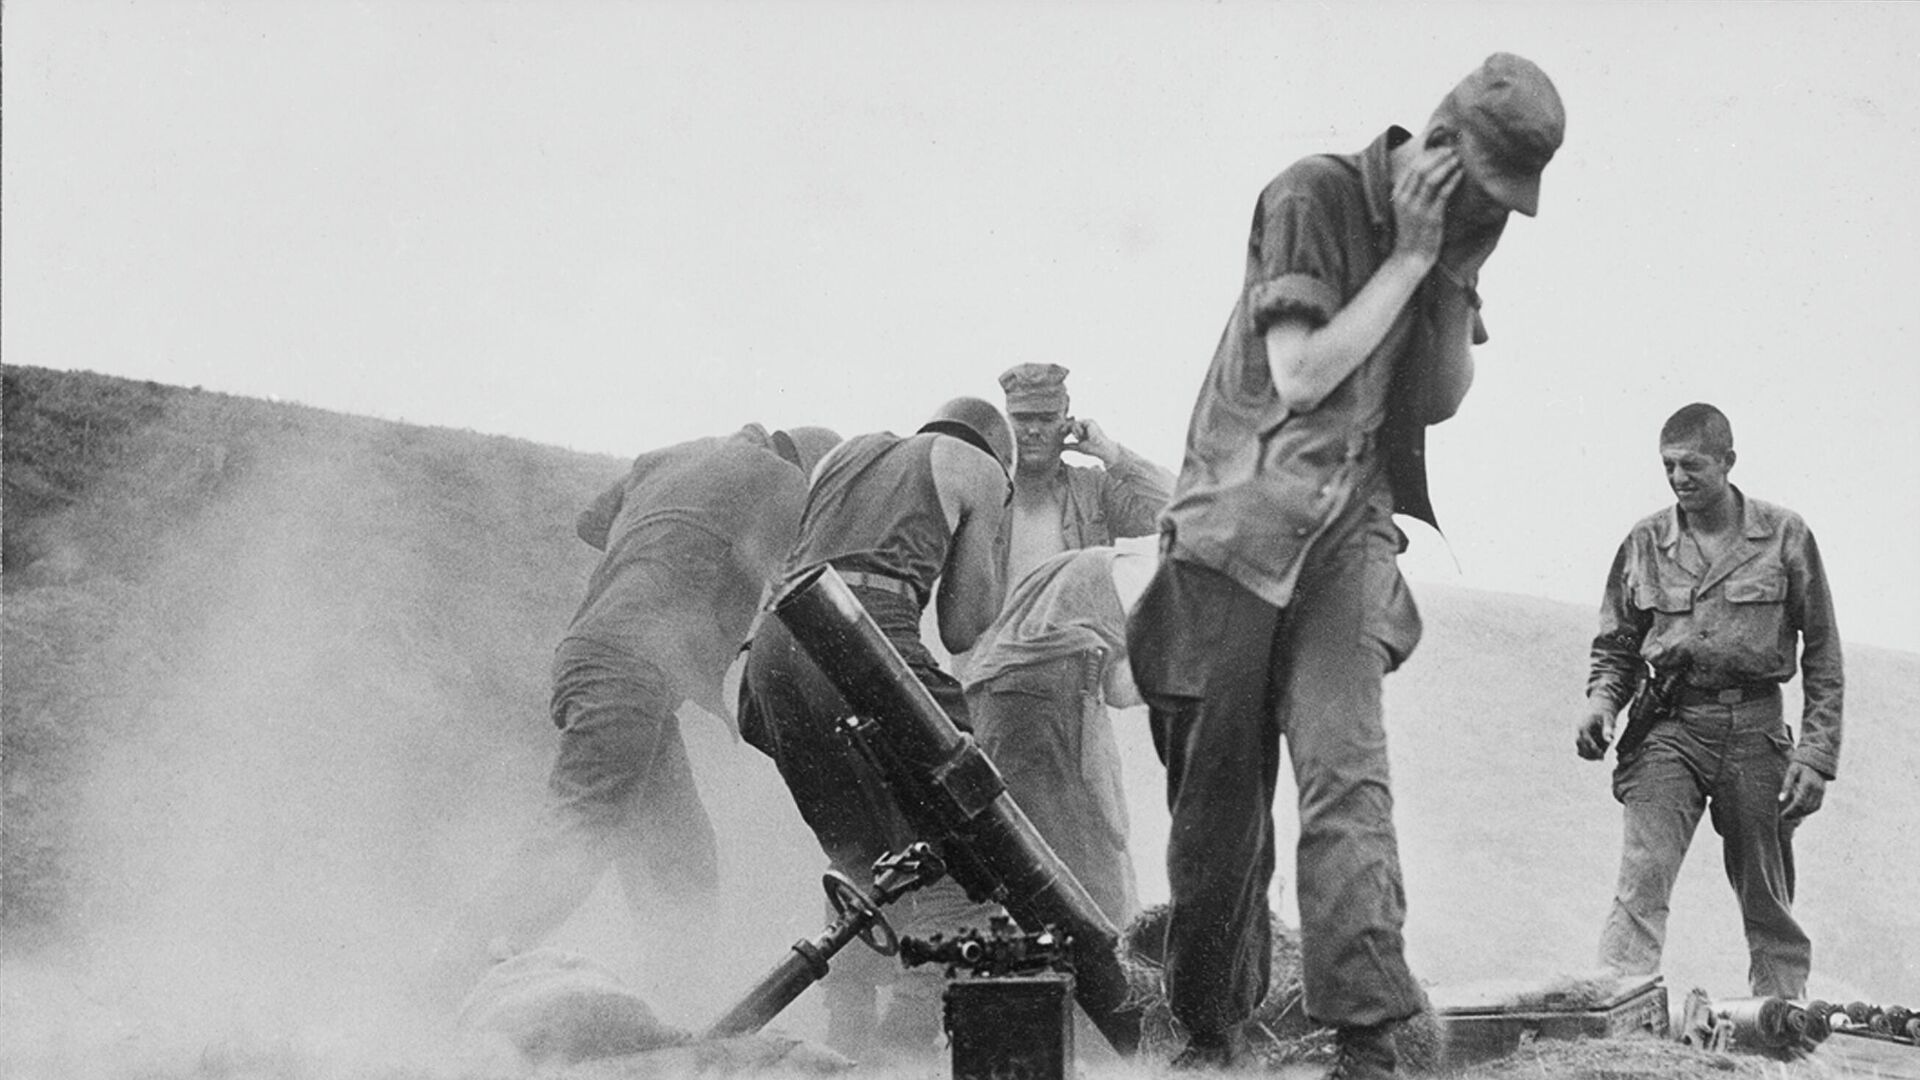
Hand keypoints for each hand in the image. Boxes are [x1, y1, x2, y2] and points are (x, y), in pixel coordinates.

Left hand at [1065, 417, 1119, 464]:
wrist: (1101, 449)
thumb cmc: (1092, 449)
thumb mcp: (1079, 446)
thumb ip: (1070, 445)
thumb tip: (1061, 447)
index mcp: (1084, 429)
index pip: (1072, 426)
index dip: (1066, 428)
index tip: (1061, 432)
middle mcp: (1086, 424)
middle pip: (1072, 423)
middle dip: (1066, 427)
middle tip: (1063, 432)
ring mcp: (1088, 422)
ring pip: (1073, 423)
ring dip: (1075, 432)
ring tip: (1081, 438)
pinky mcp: (1089, 421)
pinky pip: (1077, 423)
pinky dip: (1078, 430)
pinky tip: (1083, 435)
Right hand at [1391, 145, 1462, 268]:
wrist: (1410, 257)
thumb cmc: (1412, 233)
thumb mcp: (1406, 210)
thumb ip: (1412, 193)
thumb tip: (1427, 175)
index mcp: (1398, 195)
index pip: (1412, 167)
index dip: (1428, 155)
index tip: (1441, 149)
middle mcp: (1406, 199)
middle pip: (1421, 168)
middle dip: (1438, 156)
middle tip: (1452, 150)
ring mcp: (1418, 208)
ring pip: (1431, 178)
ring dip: (1446, 165)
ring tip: (1458, 159)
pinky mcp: (1431, 217)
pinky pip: (1443, 193)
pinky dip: (1453, 180)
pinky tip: (1461, 174)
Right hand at [1575, 705, 1614, 760]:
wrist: (1598, 706)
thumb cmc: (1605, 713)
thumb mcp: (1609, 718)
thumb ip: (1609, 729)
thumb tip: (1610, 740)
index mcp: (1583, 726)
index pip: (1587, 741)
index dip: (1595, 750)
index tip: (1603, 756)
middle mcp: (1577, 731)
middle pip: (1580, 747)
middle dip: (1591, 754)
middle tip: (1602, 758)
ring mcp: (1577, 734)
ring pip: (1579, 750)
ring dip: (1589, 755)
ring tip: (1600, 757)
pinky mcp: (1579, 737)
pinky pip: (1580, 748)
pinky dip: (1588, 753)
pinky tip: (1598, 753)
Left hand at [1778, 762, 1827, 819]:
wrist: (1816, 760)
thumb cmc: (1800, 765)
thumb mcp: (1791, 772)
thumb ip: (1786, 785)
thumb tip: (1781, 800)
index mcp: (1807, 784)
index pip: (1799, 802)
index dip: (1791, 811)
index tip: (1782, 815)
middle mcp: (1816, 789)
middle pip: (1806, 807)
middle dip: (1795, 814)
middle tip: (1784, 818)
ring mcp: (1821, 792)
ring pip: (1812, 808)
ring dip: (1802, 814)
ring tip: (1790, 817)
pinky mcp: (1823, 793)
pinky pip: (1817, 806)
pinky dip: (1808, 811)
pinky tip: (1800, 813)